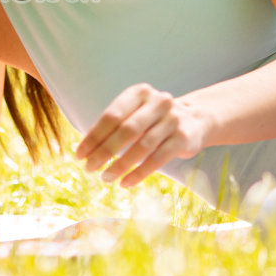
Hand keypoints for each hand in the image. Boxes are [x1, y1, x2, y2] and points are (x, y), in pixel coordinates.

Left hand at [76, 83, 208, 187]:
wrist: (196, 119)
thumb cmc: (153, 120)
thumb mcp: (136, 114)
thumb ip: (114, 127)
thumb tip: (85, 151)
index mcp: (140, 93)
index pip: (112, 116)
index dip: (94, 136)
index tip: (79, 155)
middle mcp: (158, 102)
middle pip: (126, 130)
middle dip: (104, 152)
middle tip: (89, 169)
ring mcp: (173, 119)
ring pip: (142, 146)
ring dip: (120, 165)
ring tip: (105, 177)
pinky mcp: (183, 138)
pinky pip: (157, 159)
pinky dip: (139, 173)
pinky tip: (125, 183)